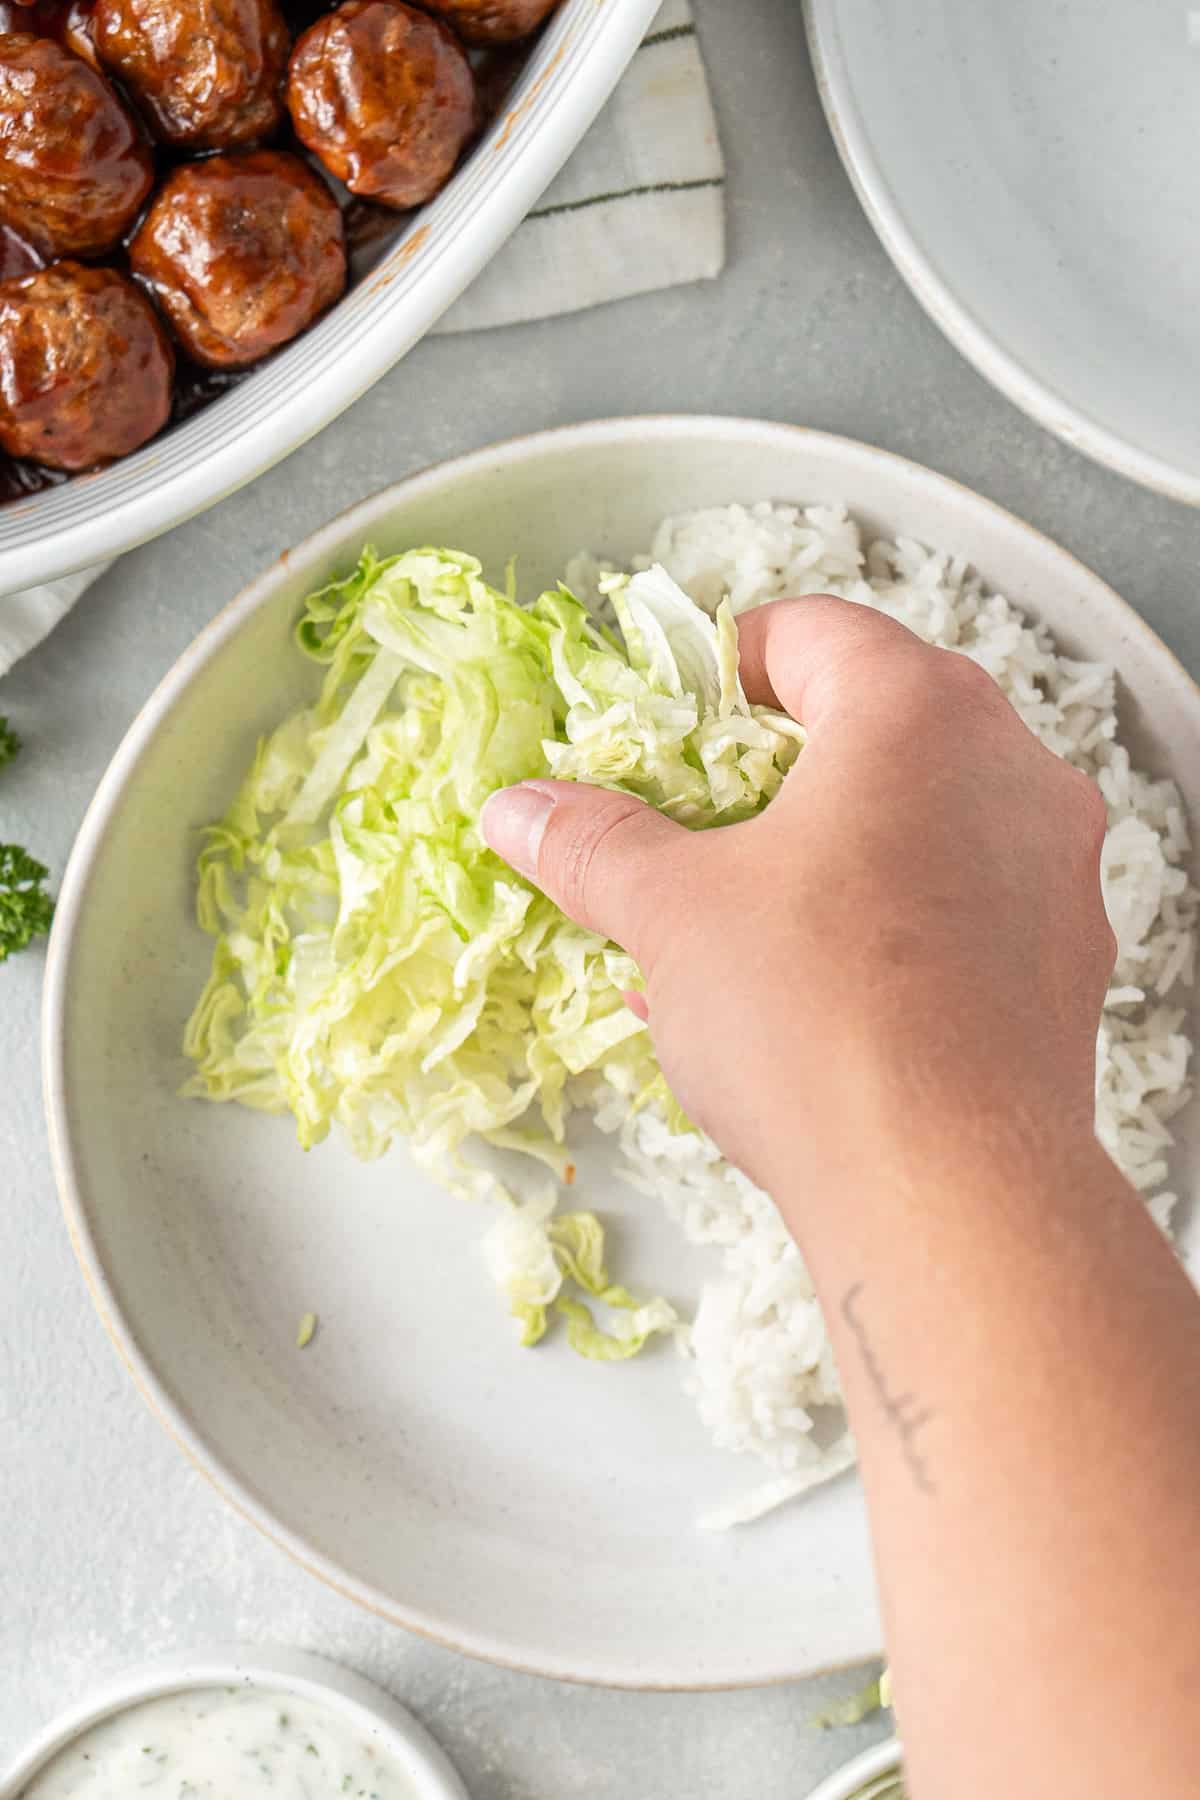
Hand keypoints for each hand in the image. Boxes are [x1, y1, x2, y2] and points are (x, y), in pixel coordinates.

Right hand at [482, 596, 1114, 1203]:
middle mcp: (1012, 768)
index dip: (725, 664)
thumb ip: (594, 843)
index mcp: (919, 714)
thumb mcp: (673, 915)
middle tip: (696, 822)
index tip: (671, 716)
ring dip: (823, 853)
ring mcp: (1054, 867)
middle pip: (876, 723)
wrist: (952, 1190)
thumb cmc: (817, 1018)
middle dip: (770, 772)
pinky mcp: (1066, 960)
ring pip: (921, 820)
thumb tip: (522, 811)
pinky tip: (804, 995)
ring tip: (734, 926)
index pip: (816, 632)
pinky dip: (881, 921)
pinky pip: (960, 904)